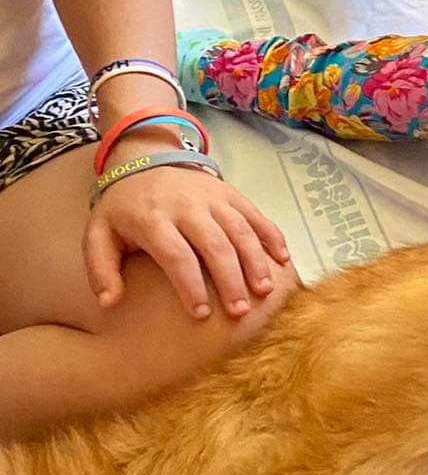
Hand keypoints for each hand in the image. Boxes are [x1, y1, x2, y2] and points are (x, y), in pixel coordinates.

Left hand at [85, 164, 289, 319]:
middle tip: (239, 312)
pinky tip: (282, 259)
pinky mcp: (230, 192)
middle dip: (229, 280)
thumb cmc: (123, 208)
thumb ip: (101, 270)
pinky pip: (255, 214)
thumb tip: (110, 303)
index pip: (176, 255)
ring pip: (239, 230)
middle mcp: (186, 206)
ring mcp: (212, 197)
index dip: (190, 286)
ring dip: (255, 261)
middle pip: (214, 245)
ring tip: (264, 291)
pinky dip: (271, 235)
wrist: (144, 159)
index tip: (201, 314)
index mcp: (152, 219)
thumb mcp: (99, 235)